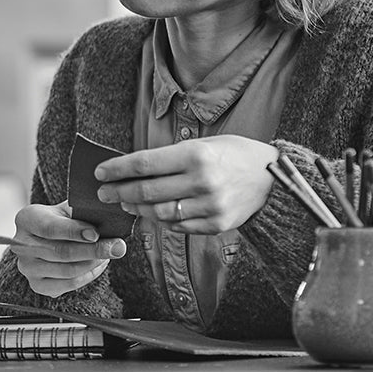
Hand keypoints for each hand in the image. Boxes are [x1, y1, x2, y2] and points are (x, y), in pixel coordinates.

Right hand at [13, 202, 125, 297]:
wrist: (46, 236)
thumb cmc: (60, 219)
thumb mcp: (67, 208)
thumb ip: (83, 212)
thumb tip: (108, 218)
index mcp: (27, 219)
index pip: (50, 228)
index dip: (74, 231)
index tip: (96, 233)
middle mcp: (21, 245)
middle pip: (61, 252)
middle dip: (93, 250)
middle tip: (117, 246)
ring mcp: (28, 268)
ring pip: (67, 271)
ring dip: (94, 263)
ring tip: (109, 253)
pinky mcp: (37, 285)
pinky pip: (69, 284)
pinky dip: (88, 276)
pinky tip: (98, 264)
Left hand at [95, 135, 276, 233]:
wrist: (272, 177)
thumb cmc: (233, 154)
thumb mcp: (203, 145)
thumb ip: (171, 158)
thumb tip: (133, 170)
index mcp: (195, 155)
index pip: (144, 164)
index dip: (117, 169)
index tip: (100, 173)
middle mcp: (201, 181)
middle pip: (146, 191)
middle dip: (119, 192)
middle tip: (104, 193)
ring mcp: (209, 206)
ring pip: (158, 213)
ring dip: (137, 209)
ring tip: (126, 203)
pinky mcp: (216, 225)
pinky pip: (178, 226)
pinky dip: (162, 221)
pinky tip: (153, 214)